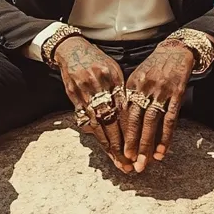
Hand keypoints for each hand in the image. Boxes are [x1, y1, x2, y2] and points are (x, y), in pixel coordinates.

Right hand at [54, 36, 132, 172]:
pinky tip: (103, 147)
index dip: (133, 130)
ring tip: (118, 161)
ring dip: (109, 146)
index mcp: (113, 78)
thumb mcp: (114, 71)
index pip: (125, 109)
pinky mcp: (73, 97)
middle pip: (112, 121)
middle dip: (122, 145)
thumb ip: (123, 91)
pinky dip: (94, 134)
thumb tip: (133, 114)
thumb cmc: (98, 62)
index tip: (141, 147)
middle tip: (130, 163)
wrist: (72, 50)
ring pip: (99, 124)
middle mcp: (99, 86)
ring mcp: (84, 92)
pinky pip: (84, 119)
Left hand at [122, 42, 194, 171]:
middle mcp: (143, 89)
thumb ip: (129, 97)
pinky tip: (162, 152)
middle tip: (128, 163)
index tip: (117, 151)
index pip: (122, 114)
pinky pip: (170, 119)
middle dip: (131, 144)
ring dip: (147, 144)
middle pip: (134, 121)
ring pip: (151, 122)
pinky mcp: (176, 94)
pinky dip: (166, 137)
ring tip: (144, 162)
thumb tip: (119, 120)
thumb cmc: (154, 67)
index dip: (120, 134)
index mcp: (130, 85)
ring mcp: (160, 92)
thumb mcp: (136, 77)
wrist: (176, 50)